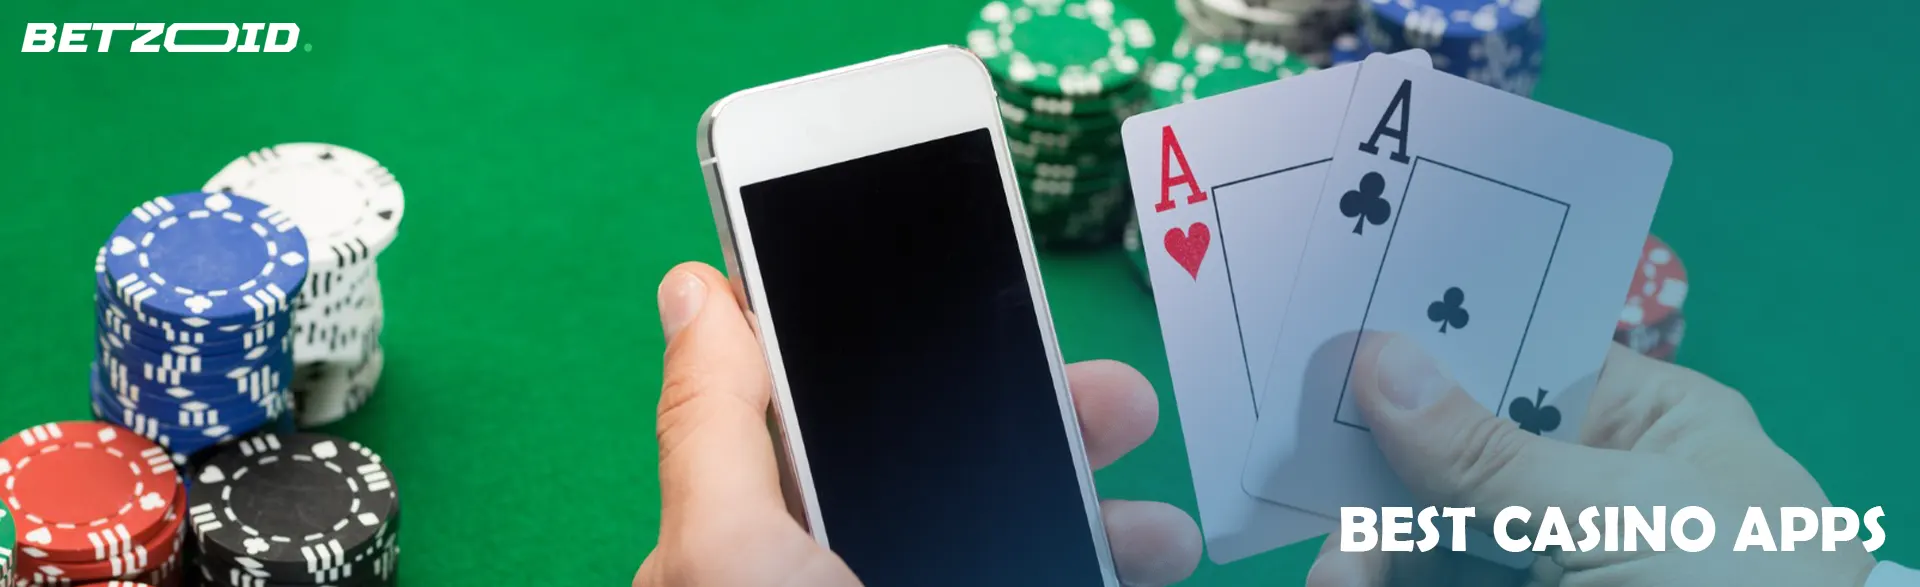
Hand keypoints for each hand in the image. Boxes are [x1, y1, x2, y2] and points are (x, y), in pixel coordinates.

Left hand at [634, 263, 1201, 586]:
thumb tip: (690, 286)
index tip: (988, 306)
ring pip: (1019, 534)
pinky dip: (1107, 562)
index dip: (904, 351)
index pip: (837, 416)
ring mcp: (927, 581)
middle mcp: (847, 570)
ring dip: (1100, 512)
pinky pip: (1049, 569)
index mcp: (769, 542)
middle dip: (1041, 426)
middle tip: (1115, 401)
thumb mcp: (730, 557)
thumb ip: (713, 428)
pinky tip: (1157, 558)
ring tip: (1160, 524)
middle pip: (947, 468)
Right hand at [1305, 333, 1877, 586]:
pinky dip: (1388, 581)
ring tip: (1336, 579)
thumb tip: (1381, 356)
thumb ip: (1492, 450)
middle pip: (1458, 449)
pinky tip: (1349, 583)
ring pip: (1432, 532)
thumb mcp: (1624, 513)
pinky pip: (1433, 582)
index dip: (1439, 346)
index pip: (1527, 357)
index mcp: (1658, 426)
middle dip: (1382, 470)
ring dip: (1372, 547)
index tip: (1340, 337)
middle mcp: (1598, 489)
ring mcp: (1554, 565)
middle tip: (1311, 484)